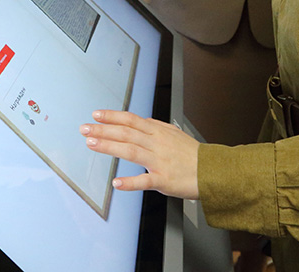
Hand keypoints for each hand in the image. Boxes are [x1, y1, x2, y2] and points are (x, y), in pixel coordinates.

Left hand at [81, 110, 199, 199]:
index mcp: (158, 132)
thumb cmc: (193, 155)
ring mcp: (160, 161)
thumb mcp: (175, 134)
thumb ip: (156, 128)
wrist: (213, 172)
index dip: (112, 116)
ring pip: (131, 151)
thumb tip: (140, 121)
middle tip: (85, 129)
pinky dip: (130, 182)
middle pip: (127, 132)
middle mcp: (157, 144)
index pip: (131, 119)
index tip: (96, 115)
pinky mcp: (164, 180)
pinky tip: (117, 183)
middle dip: (104, 129)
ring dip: (110, 147)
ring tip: (92, 144)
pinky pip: (145, 181)